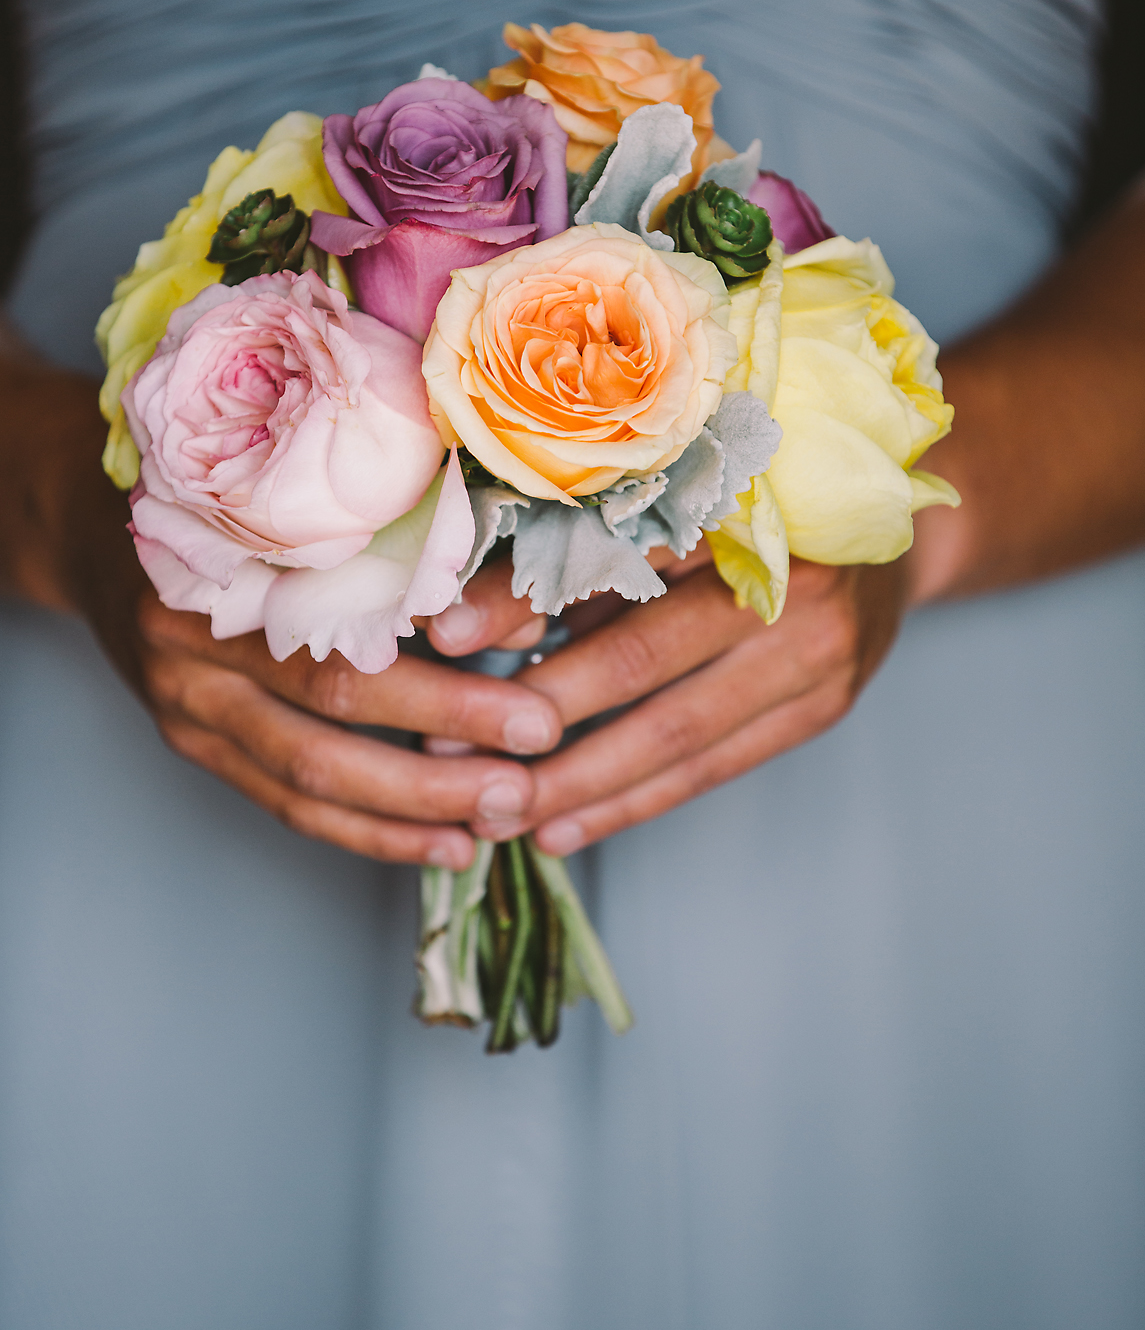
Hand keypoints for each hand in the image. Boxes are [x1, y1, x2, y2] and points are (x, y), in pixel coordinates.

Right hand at [55, 455, 562, 871]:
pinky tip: (443, 844)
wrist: (87, 522)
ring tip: (505, 812)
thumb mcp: (302, 491)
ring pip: (310, 772)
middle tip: (538, 748)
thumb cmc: (226, 494)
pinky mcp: (193, 743)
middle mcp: (198, 628)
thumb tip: (530, 610)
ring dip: (417, 802)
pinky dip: (370, 831)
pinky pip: (288, 804)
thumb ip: (412, 538)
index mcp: (233, 545)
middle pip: (334, 693)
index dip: (446, 621)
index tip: (540, 640)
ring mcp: (186, 697)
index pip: (352, 594)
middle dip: (449, 728)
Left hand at [427, 547, 910, 852]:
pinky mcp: (822, 706)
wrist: (888, 534)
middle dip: (534, 717)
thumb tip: (473, 624)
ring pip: (673, 734)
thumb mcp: (673, 506)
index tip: (440, 637)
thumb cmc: (755, 503)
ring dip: (575, 782)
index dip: (523, 600)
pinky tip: (563, 828)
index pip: (613, 558)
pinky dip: (632, 801)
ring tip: (493, 811)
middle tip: (447, 757)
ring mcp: (815, 651)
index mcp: (740, 500)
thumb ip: (583, 559)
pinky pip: (710, 767)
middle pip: (640, 661)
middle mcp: (786, 578)